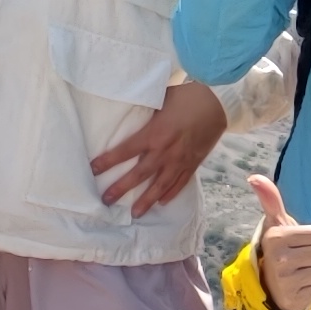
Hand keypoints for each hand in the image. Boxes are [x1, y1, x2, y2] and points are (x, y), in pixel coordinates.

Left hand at [89, 79, 225, 216]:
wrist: (217, 101)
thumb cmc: (187, 96)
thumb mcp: (160, 100)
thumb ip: (145, 113)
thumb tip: (130, 115)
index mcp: (154, 133)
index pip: (125, 151)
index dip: (108, 161)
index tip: (93, 169)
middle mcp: (165, 151)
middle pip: (139, 174)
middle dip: (121, 188)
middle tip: (106, 200)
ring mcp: (180, 160)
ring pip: (160, 185)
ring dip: (146, 200)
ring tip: (135, 212)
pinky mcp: (194, 163)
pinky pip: (180, 182)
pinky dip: (171, 193)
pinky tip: (162, 201)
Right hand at [249, 173, 310, 309]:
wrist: (269, 285)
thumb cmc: (279, 249)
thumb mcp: (275, 224)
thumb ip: (271, 200)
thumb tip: (254, 177)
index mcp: (276, 238)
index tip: (296, 244)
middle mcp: (280, 260)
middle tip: (301, 258)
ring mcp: (287, 282)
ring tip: (301, 270)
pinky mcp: (295, 299)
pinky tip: (301, 284)